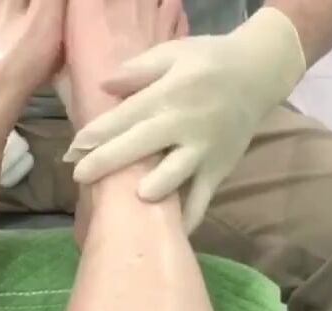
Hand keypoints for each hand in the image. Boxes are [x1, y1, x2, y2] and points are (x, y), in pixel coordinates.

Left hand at [63, 8, 305, 233]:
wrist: (259, 74)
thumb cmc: (206, 63)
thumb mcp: (172, 53)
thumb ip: (137, 70)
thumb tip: (103, 87)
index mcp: (170, 93)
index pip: (126, 115)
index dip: (97, 133)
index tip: (71, 150)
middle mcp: (185, 123)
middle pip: (141, 145)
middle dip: (108, 162)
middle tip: (79, 176)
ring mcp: (203, 150)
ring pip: (175, 174)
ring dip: (153, 189)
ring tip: (132, 201)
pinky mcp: (218, 170)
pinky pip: (201, 200)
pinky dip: (186, 220)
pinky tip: (166, 236)